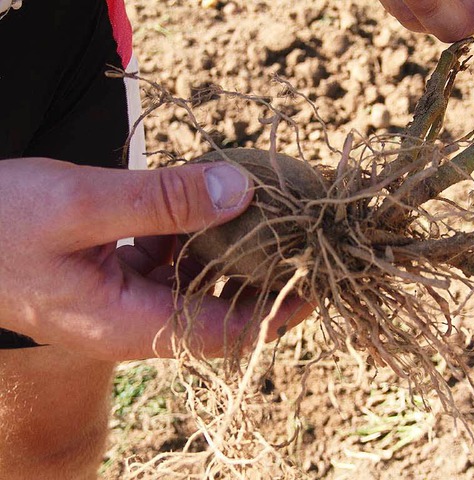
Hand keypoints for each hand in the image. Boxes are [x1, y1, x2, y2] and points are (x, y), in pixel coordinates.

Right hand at [0, 158, 311, 360]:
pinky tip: (209, 202)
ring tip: (268, 215)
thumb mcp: (80, 204)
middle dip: (261, 278)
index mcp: (128, 325)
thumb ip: (161, 200)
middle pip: (218, 309)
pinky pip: (173, 258)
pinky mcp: (120, 272)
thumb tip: (241, 191)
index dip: (275, 312)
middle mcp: (135, 320)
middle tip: (301, 238)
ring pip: (198, 280)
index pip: (222, 334)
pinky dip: (196, 232)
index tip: (315, 283)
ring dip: (231, 250)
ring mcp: (127, 297)